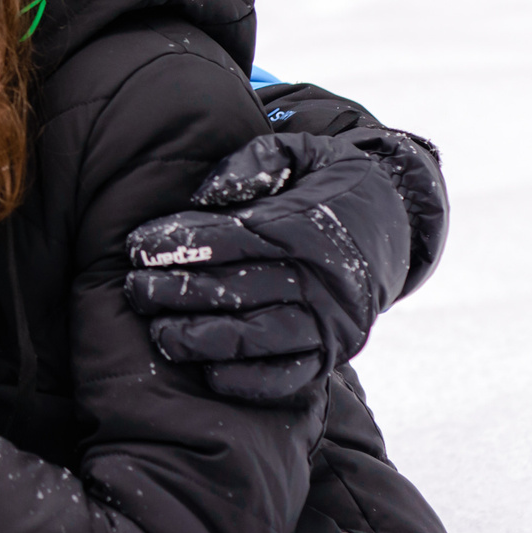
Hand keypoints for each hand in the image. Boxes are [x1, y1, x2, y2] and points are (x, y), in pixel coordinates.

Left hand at [123, 130, 409, 404]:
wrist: (397, 222)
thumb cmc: (329, 183)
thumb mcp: (302, 152)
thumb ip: (255, 162)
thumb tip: (206, 195)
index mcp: (310, 225)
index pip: (236, 238)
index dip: (183, 244)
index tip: (137, 247)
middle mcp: (323, 278)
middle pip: (239, 291)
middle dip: (177, 293)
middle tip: (134, 290)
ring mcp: (331, 322)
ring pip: (260, 339)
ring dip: (202, 340)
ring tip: (159, 333)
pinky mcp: (335, 354)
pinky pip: (291, 378)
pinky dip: (249, 381)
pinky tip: (208, 371)